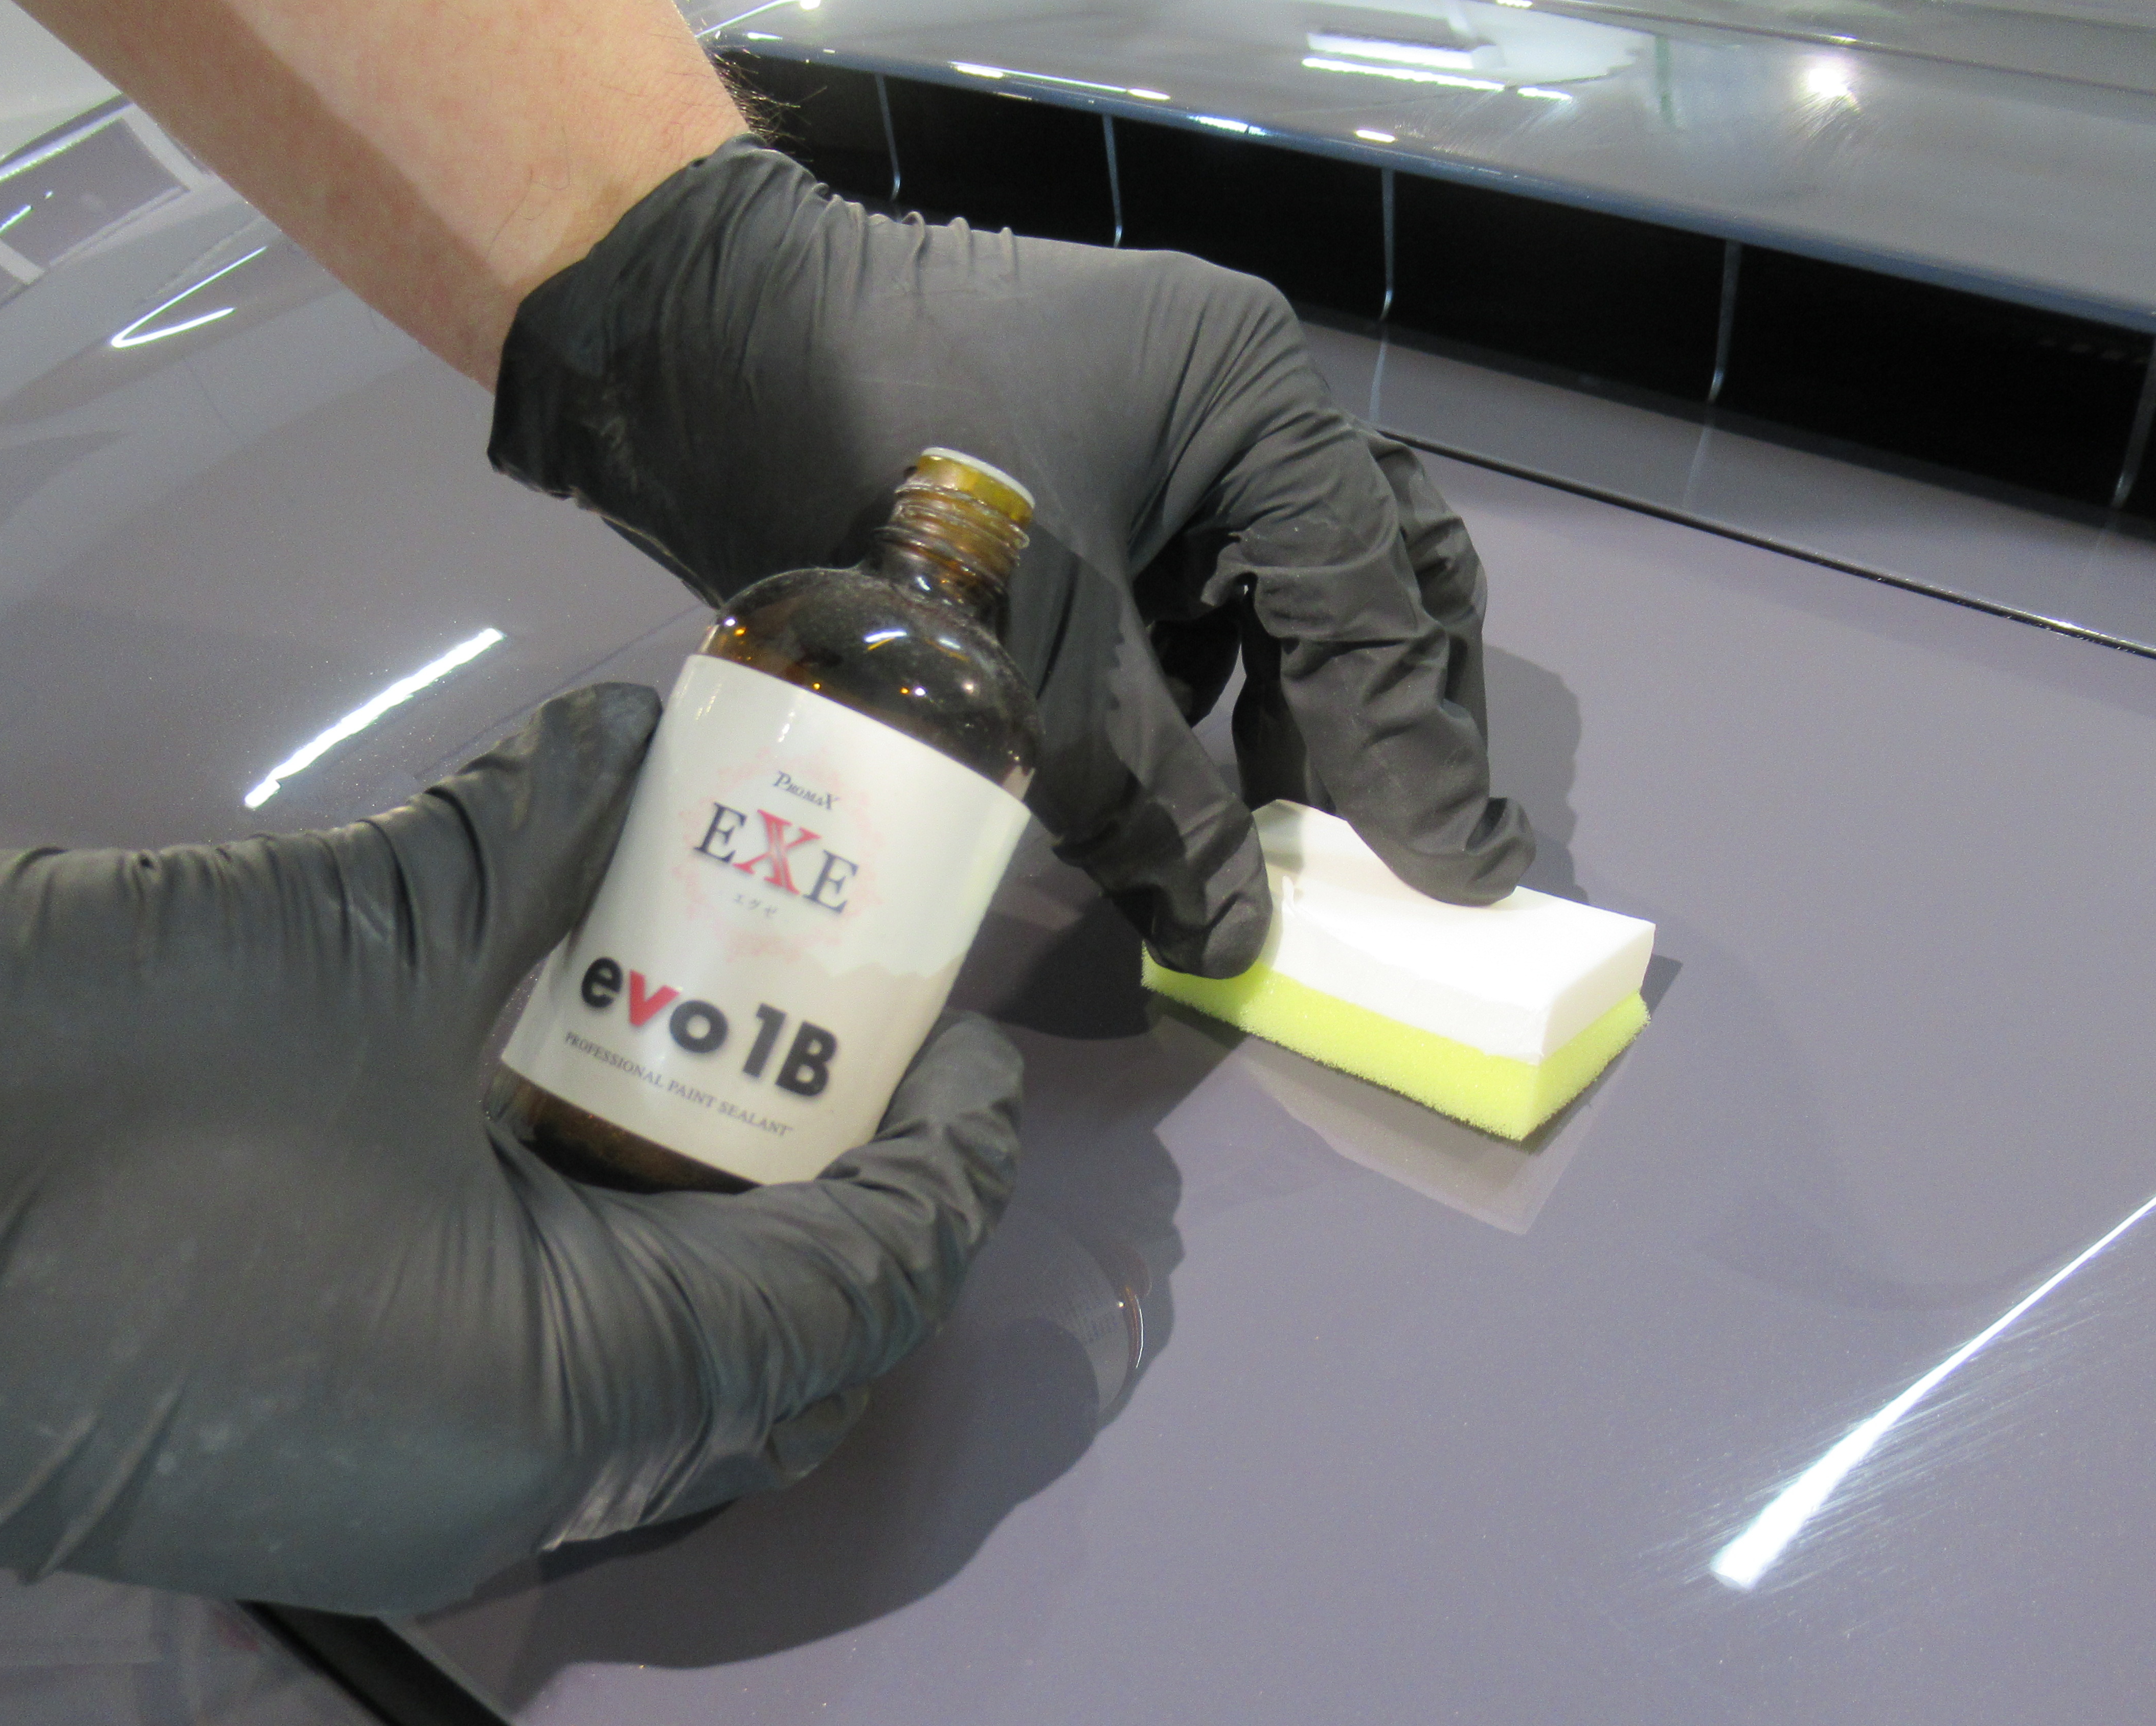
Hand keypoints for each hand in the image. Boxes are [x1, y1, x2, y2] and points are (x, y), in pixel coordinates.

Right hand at [0, 686, 1021, 1612]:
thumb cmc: (69, 1092)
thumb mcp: (342, 949)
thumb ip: (526, 853)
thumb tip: (641, 742)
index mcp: (564, 1397)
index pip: (849, 1292)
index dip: (945, 1163)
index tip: (973, 1039)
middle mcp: (519, 1477)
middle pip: (781, 1358)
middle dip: (855, 1206)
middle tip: (869, 1045)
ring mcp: (421, 1475)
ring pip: (667, 1370)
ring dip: (732, 1225)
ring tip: (757, 1061)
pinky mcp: (337, 1433)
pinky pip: (545, 1358)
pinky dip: (608, 1243)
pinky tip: (599, 1101)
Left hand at [489, 138, 1533, 975]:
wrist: (690, 359)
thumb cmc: (872, 476)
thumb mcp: (1027, 660)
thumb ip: (1146, 801)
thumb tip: (1230, 936)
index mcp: (1250, 402)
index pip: (1373, 598)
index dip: (1415, 752)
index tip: (1465, 873)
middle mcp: (1232, 404)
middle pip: (1372, 577)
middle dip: (1391, 717)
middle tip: (1410, 850)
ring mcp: (1164, 437)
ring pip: (1287, 595)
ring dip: (1303, 716)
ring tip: (1306, 844)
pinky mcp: (1100, 482)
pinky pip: (1198, 601)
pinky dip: (1215, 694)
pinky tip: (1206, 786)